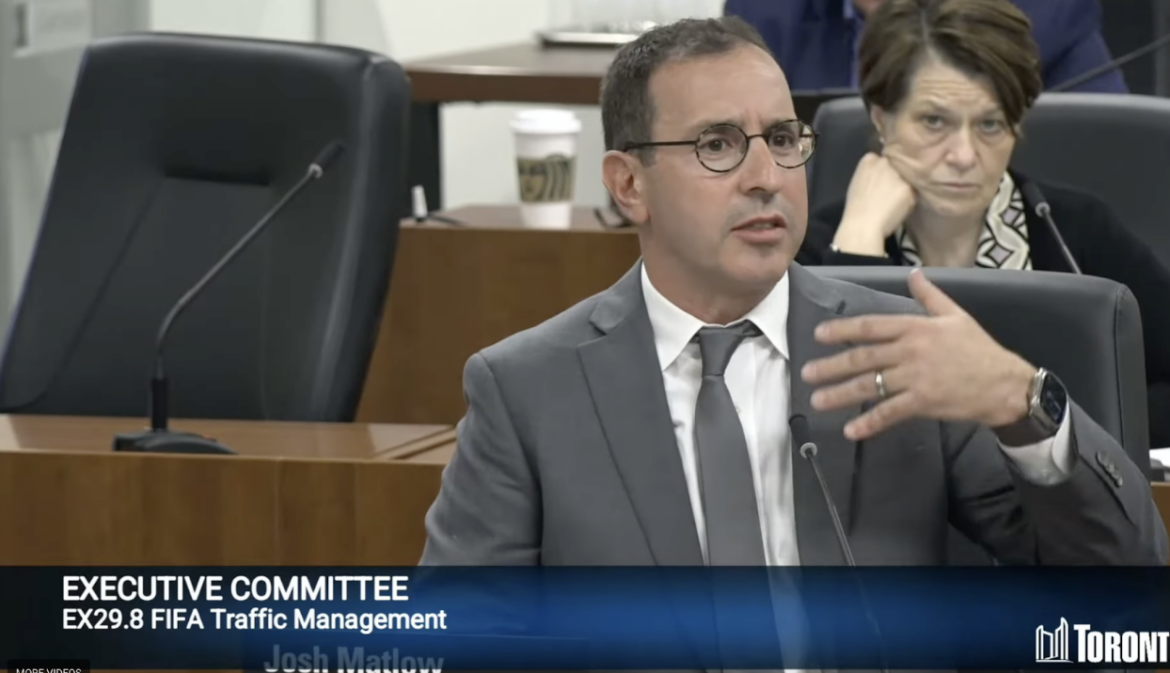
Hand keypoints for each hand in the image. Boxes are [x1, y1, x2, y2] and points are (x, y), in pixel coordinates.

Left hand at [800, 269, 1035, 440]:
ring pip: (870, 386)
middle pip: (863, 357)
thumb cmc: (980, 349)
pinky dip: (869, 422)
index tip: (819, 334)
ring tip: (818, 400)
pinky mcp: (923, 402)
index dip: (842, 330)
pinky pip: (889, 413)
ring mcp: (915, 378)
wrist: (1007, 384)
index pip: (871, 326)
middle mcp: (911, 351)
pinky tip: (850, 430)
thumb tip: (914, 274)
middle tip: (806, 373)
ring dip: (841, 394)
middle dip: (832, 366)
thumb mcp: (957, 316)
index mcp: (917, 327)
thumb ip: (930, 296)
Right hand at [832, 152, 916, 255]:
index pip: (883, 159)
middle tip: (891, 191)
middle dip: (896, 176)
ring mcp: (898, 174)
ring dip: (904, 188)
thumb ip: (872, 173)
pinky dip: (909, 200)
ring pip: (907, 178)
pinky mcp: (909, 187)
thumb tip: (884, 176)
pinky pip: (913, 192)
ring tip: (896, 202)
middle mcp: (885, 161)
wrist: (862, 225)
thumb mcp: (858, 182)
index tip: (882, 182)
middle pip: (897, 166)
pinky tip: (899, 209)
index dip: (885, 172)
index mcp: (868, 159)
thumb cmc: (856, 208)